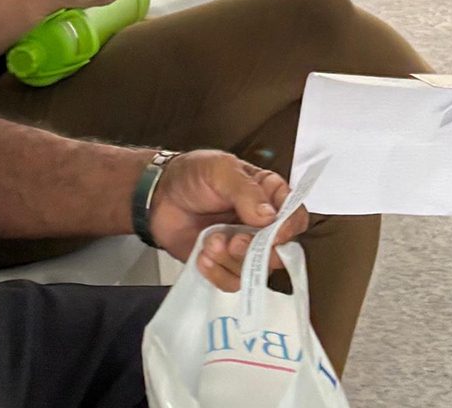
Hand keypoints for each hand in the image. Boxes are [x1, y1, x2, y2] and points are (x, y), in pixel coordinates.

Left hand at [147, 150, 308, 290]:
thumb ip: (246, 191)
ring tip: (210, 242)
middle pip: (279, 250)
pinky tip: (203, 256)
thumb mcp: (220, 170)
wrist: (156, 196)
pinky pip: (232, 281)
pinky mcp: (223, 264)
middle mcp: (260, 224)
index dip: (290, 228)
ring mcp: (242, 246)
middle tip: (235, 240)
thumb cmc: (191, 175)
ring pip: (254, 269)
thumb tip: (270, 216)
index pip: (295, 216)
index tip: (274, 233)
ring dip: (231, 260)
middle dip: (256, 250)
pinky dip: (217, 273)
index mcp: (268, 195)